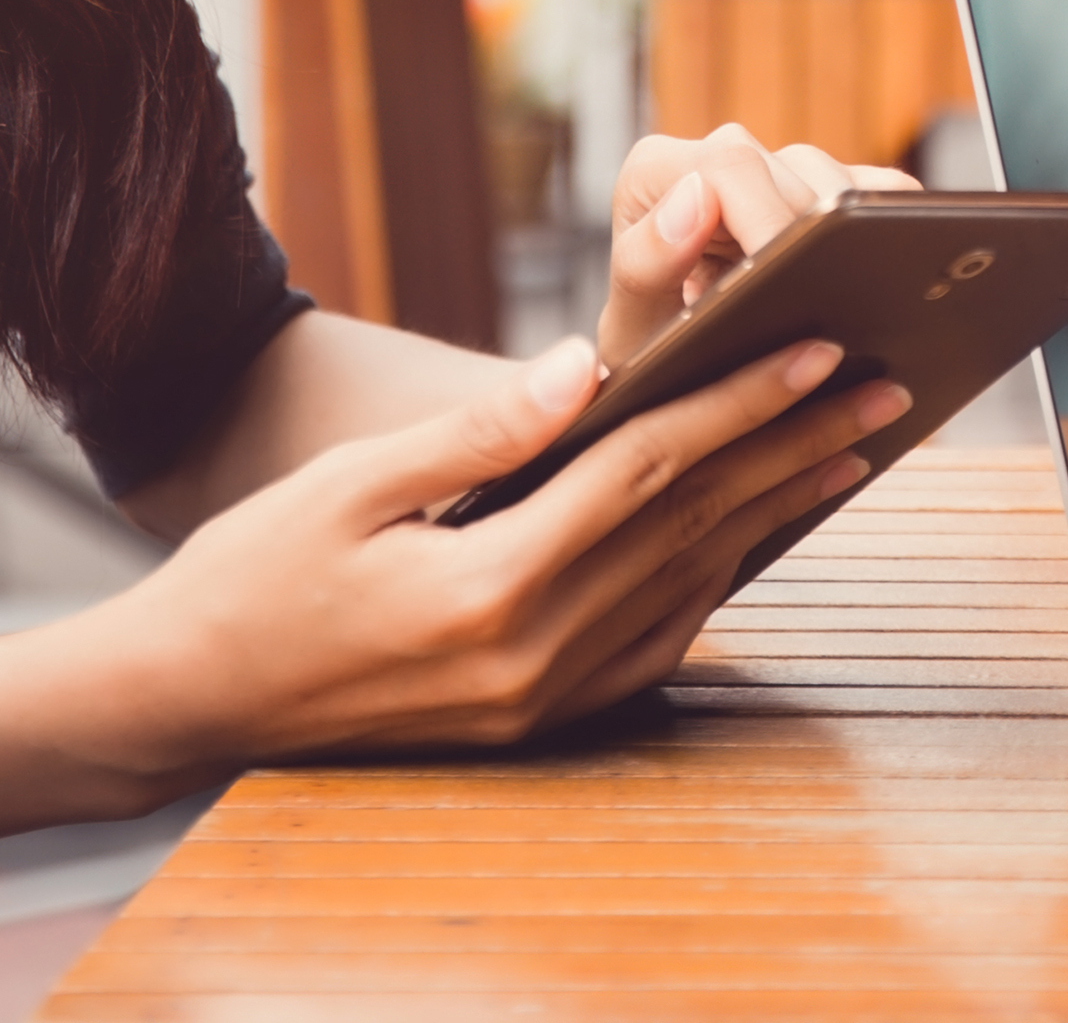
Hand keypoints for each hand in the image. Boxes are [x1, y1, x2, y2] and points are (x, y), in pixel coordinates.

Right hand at [53, 329, 915, 780]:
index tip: (822, 345)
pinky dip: (716, 575)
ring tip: (848, 444)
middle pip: (693, 527)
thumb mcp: (347, 485)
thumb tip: (588, 368)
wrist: (184, 705)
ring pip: (690, 584)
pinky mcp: (531, 722)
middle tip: (883, 384)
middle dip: (795, 446)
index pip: (649, 473)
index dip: (742, 403)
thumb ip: (476, 433)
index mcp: (485, 591)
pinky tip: (755, 527)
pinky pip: (652, 639)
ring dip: (776, 509)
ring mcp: (536, 702)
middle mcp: (528, 658)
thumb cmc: (251, 577)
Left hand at [596, 125, 916, 369]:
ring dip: (855, 243)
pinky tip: (881, 284)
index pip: (730, 166)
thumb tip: (696, 198)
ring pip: (847, 182)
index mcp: (659, 169)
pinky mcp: (834, 187)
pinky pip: (884, 195)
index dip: (768, 220)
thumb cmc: (648, 351)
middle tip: (829, 313)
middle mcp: (723, 153)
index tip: (788, 285)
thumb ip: (644, 265)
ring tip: (848, 307)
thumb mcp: (633, 326)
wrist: (676, 369)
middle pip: (799, 170)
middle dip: (819, 242)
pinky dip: (890, 234)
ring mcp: (783, 166)